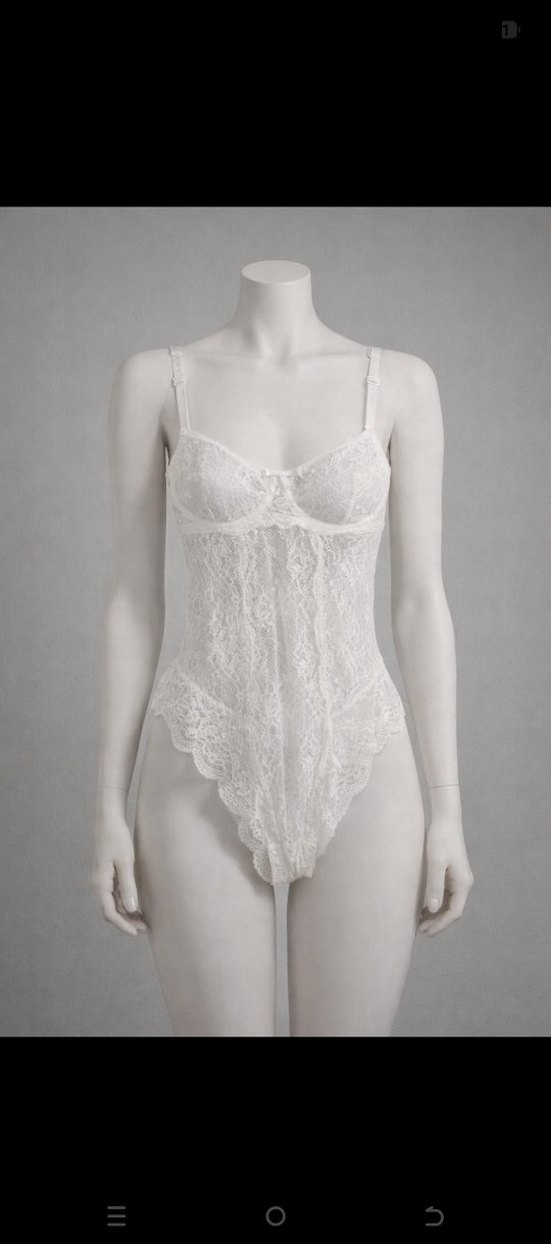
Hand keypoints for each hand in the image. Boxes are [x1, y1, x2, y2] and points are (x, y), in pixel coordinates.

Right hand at [90, 816, 147, 936]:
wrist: (109, 819)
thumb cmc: (117, 838)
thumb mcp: (126, 862)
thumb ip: (128, 887)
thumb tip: (131, 909)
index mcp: (99, 883)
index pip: (109, 912)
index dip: (123, 925)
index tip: (136, 933)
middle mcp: (98, 884)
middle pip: (110, 911)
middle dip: (126, 921)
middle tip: (145, 928)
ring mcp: (102, 880)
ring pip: (113, 903)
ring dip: (127, 913)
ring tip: (144, 919)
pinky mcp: (107, 874)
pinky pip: (115, 894)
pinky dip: (125, 902)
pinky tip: (138, 904)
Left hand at [418, 813, 473, 936]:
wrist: (446, 820)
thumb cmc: (440, 839)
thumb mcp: (435, 863)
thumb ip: (434, 886)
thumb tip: (433, 909)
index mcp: (463, 883)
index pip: (455, 912)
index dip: (440, 924)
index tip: (426, 932)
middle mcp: (464, 883)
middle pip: (452, 910)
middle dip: (438, 922)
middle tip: (420, 931)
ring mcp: (459, 879)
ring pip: (449, 903)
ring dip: (436, 914)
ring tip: (419, 922)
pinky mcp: (452, 874)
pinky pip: (446, 895)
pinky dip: (436, 903)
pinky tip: (422, 907)